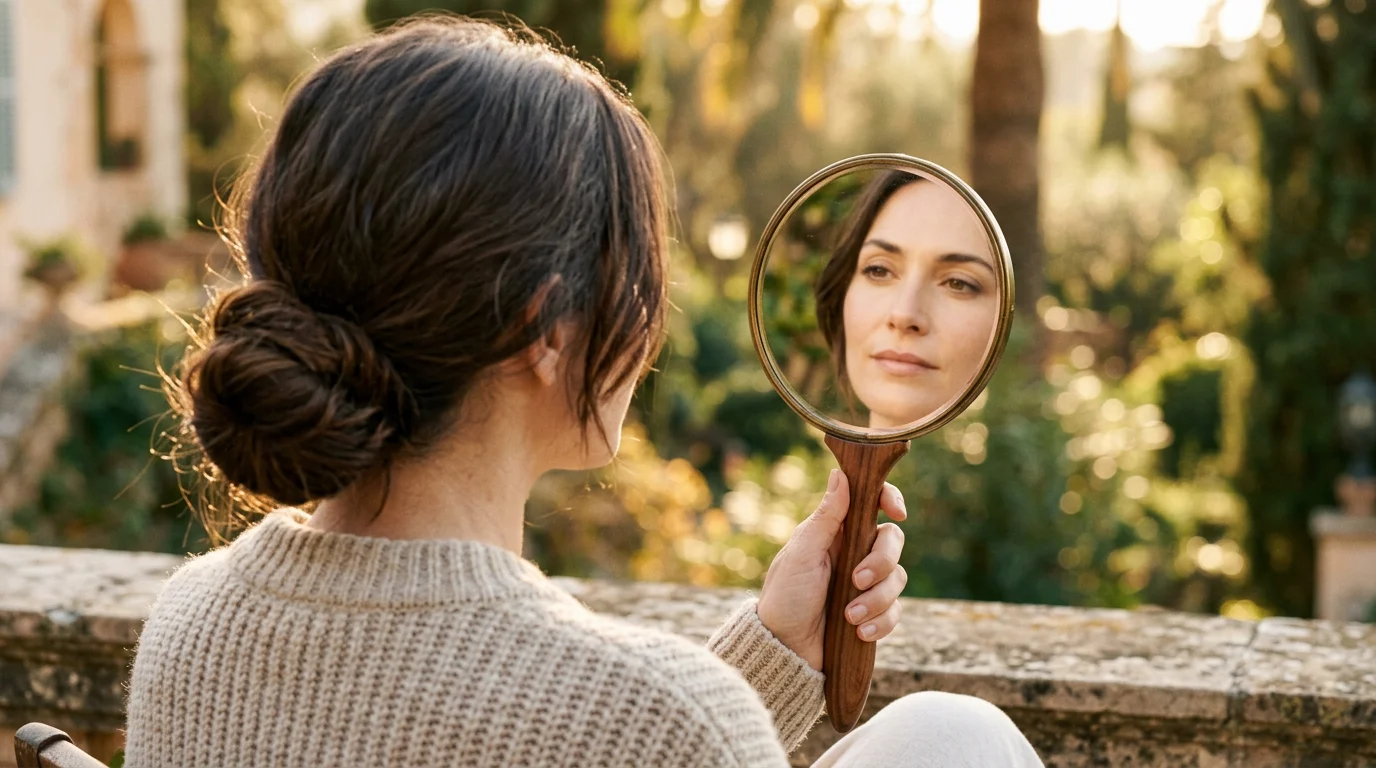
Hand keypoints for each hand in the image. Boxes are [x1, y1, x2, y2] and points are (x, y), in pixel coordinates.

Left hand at [756, 468, 907, 671]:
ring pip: (898, 578)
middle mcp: (854, 553)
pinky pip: (895, 611)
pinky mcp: (873, 612)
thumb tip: (840, 474)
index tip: (898, 513)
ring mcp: (865, 583)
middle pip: (892, 541)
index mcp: (836, 532)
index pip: (872, 504)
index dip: (890, 500)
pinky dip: (881, 622)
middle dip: (881, 562)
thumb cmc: (785, 596)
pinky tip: (859, 632)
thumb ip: (825, 517)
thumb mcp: (802, 554)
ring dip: (877, 599)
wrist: (784, 648)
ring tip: (850, 616)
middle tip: (857, 579)